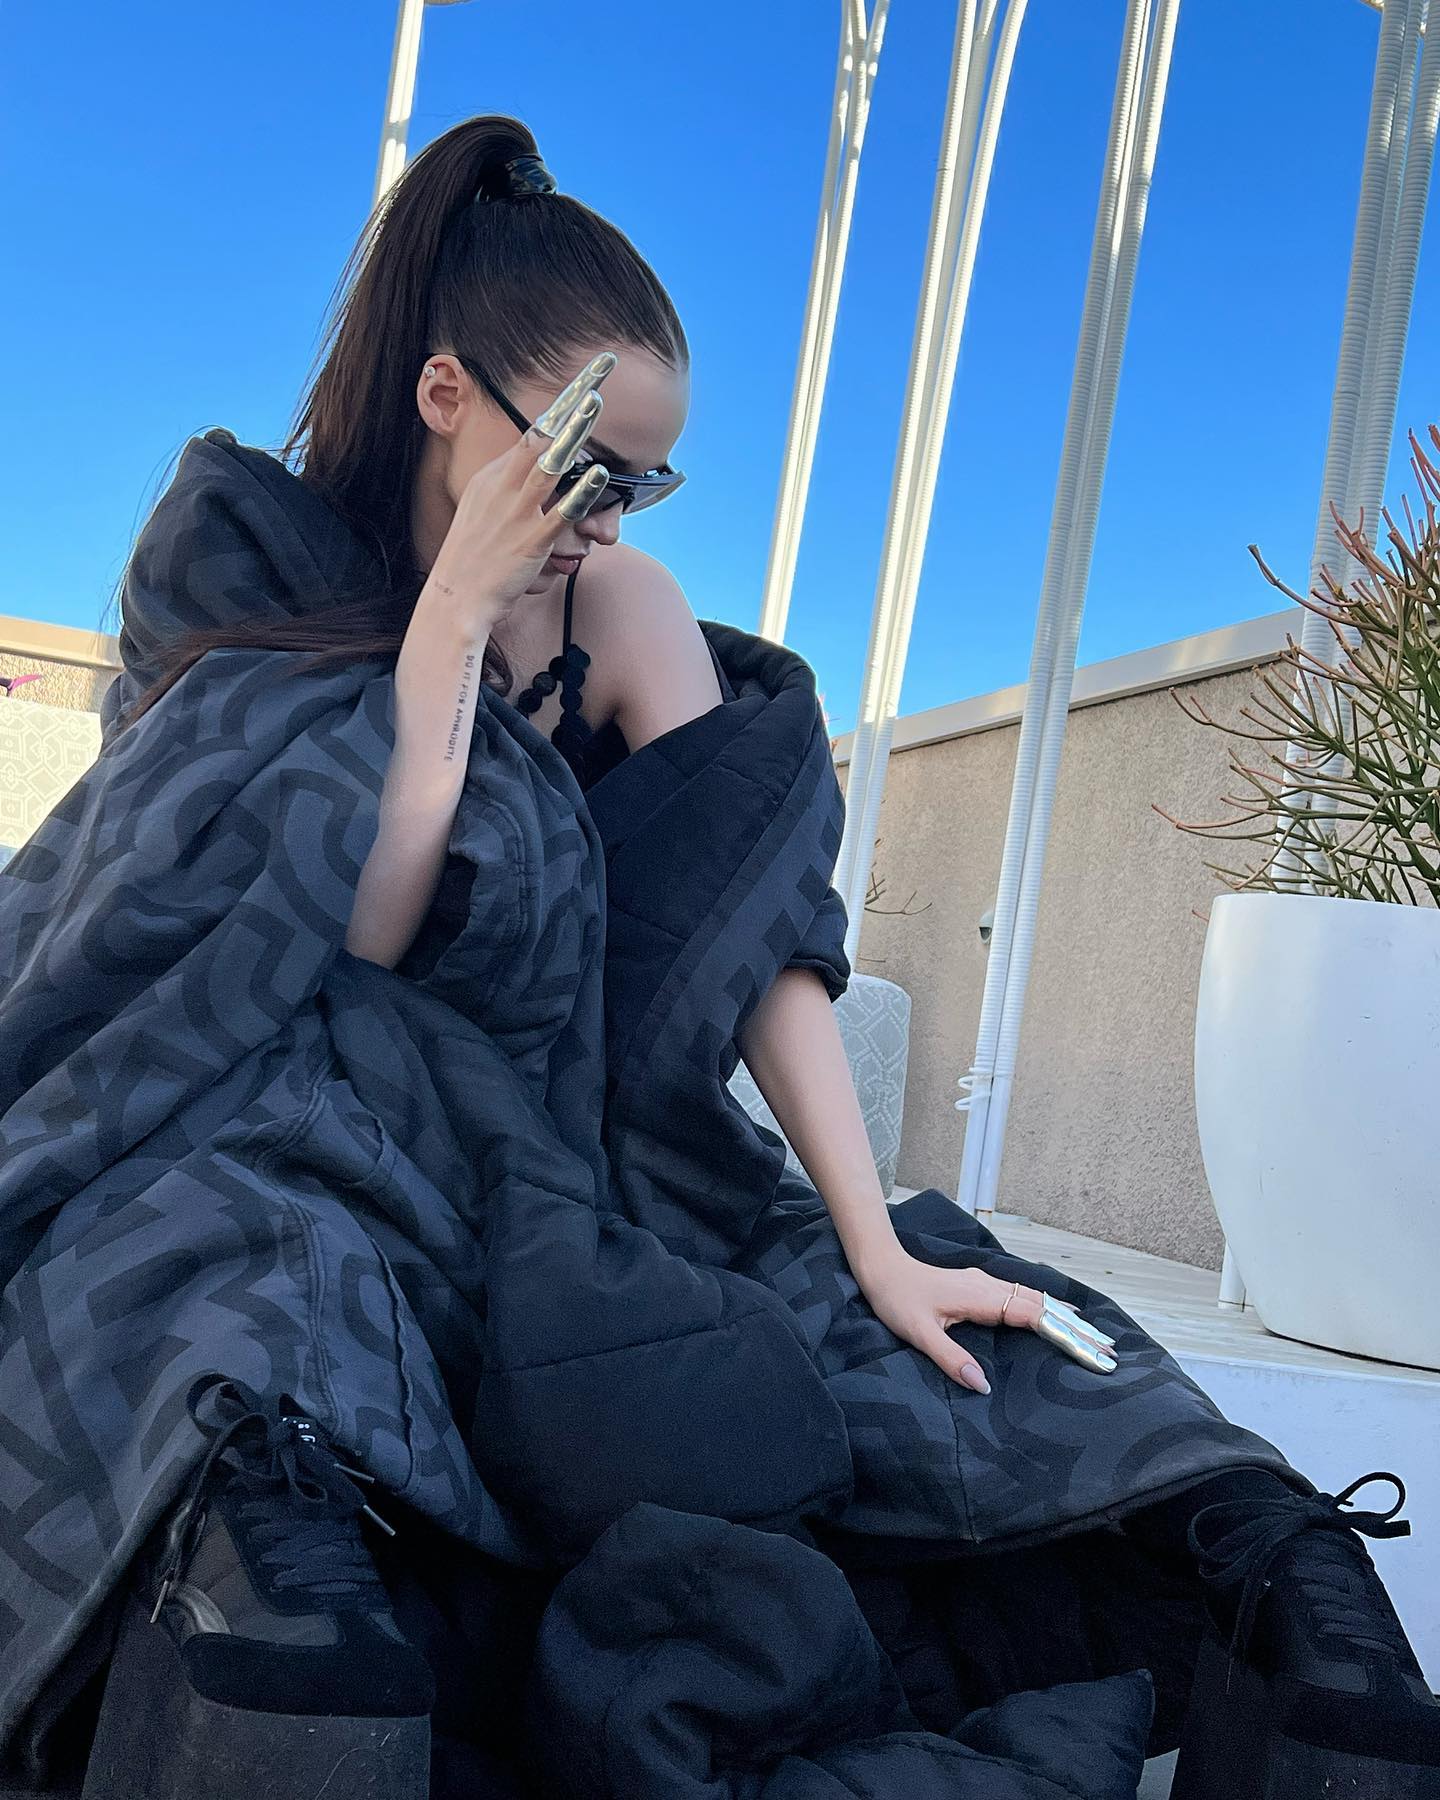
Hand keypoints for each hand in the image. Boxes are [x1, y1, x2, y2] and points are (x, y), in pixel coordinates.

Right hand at [425, 351, 618, 636]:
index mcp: (493, 476)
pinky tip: (600, 474)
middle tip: (598, 370)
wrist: (454, 598)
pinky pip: (560, 512)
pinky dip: (581, 491)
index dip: (559, 404)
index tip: (584, 379)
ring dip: (574, 431)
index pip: (531, 431)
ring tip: (596, 403)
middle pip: (541, 433)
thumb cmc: (473, 558)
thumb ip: (511, 489)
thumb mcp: (484, 510)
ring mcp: (517, 511)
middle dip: (571, 400)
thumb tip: (540, 474)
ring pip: (550, 463)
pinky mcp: (530, 541)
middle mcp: (503, 486)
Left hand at [853, 1248, 1116, 1392]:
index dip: (1066, 1336)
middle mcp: (990, 1286)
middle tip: (1110, 1350)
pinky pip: (1025, 1297)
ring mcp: (987, 1284)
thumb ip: (950, 1358)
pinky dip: (1049, 1308)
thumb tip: (982, 1386)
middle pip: (1045, 1307)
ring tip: (1095, 1337)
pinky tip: (1057, 1315)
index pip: (1036, 1318)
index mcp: (982, 1297)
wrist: (882, 1267)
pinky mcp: (982, 1287)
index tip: (1093, 1354)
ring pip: (1037, 1300)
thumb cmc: (897, 1299)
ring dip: (1066, 1317)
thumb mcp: (919, 1333)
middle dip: (1078, 1328)